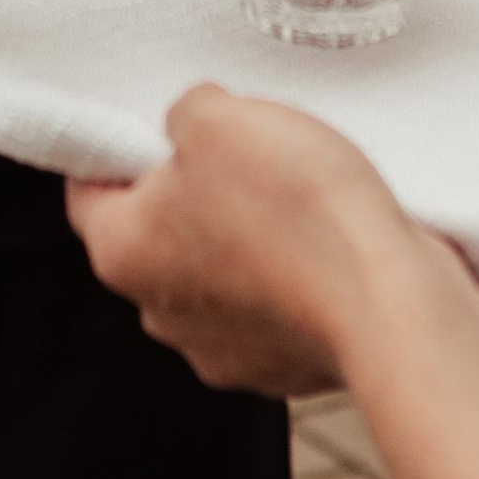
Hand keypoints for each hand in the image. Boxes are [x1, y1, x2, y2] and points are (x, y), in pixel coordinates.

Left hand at [65, 85, 429, 394]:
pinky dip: (293, 276)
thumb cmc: (297, 211)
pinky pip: (274, 306)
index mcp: (122, 252)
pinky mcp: (283, 367)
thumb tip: (193, 123)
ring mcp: (223, 351)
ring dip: (246, 236)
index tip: (153, 124)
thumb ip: (186, 112)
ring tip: (294, 196)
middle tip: (237, 153)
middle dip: (192, 191)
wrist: (390, 302)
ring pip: (218, 272)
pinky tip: (325, 242)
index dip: (118, 148)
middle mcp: (161, 314)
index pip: (88, 193)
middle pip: (157, 233)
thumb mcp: (220, 116)